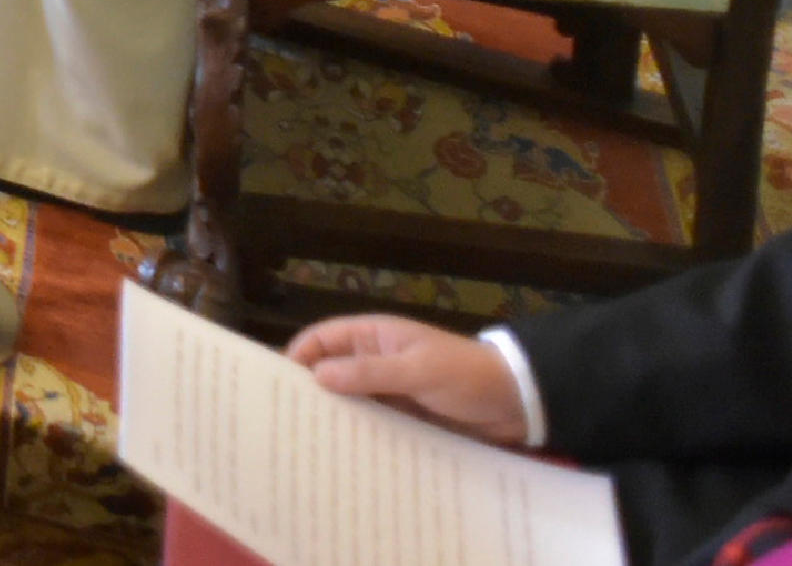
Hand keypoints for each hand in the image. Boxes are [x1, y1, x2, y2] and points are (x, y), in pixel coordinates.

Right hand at [288, 317, 527, 443]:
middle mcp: (376, 361)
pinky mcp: (405, 419)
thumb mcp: (418, 369)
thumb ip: (370, 373)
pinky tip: (344, 456)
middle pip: (331, 372)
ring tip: (307, 446)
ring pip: (351, 402)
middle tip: (283, 422)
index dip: (298, 355)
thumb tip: (317, 376)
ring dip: (335, 418)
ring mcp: (390, 392)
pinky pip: (373, 425)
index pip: (324, 339)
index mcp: (376, 336)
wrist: (516, 403)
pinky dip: (359, 436)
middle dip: (310, 392)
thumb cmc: (465, 374)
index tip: (274, 384)